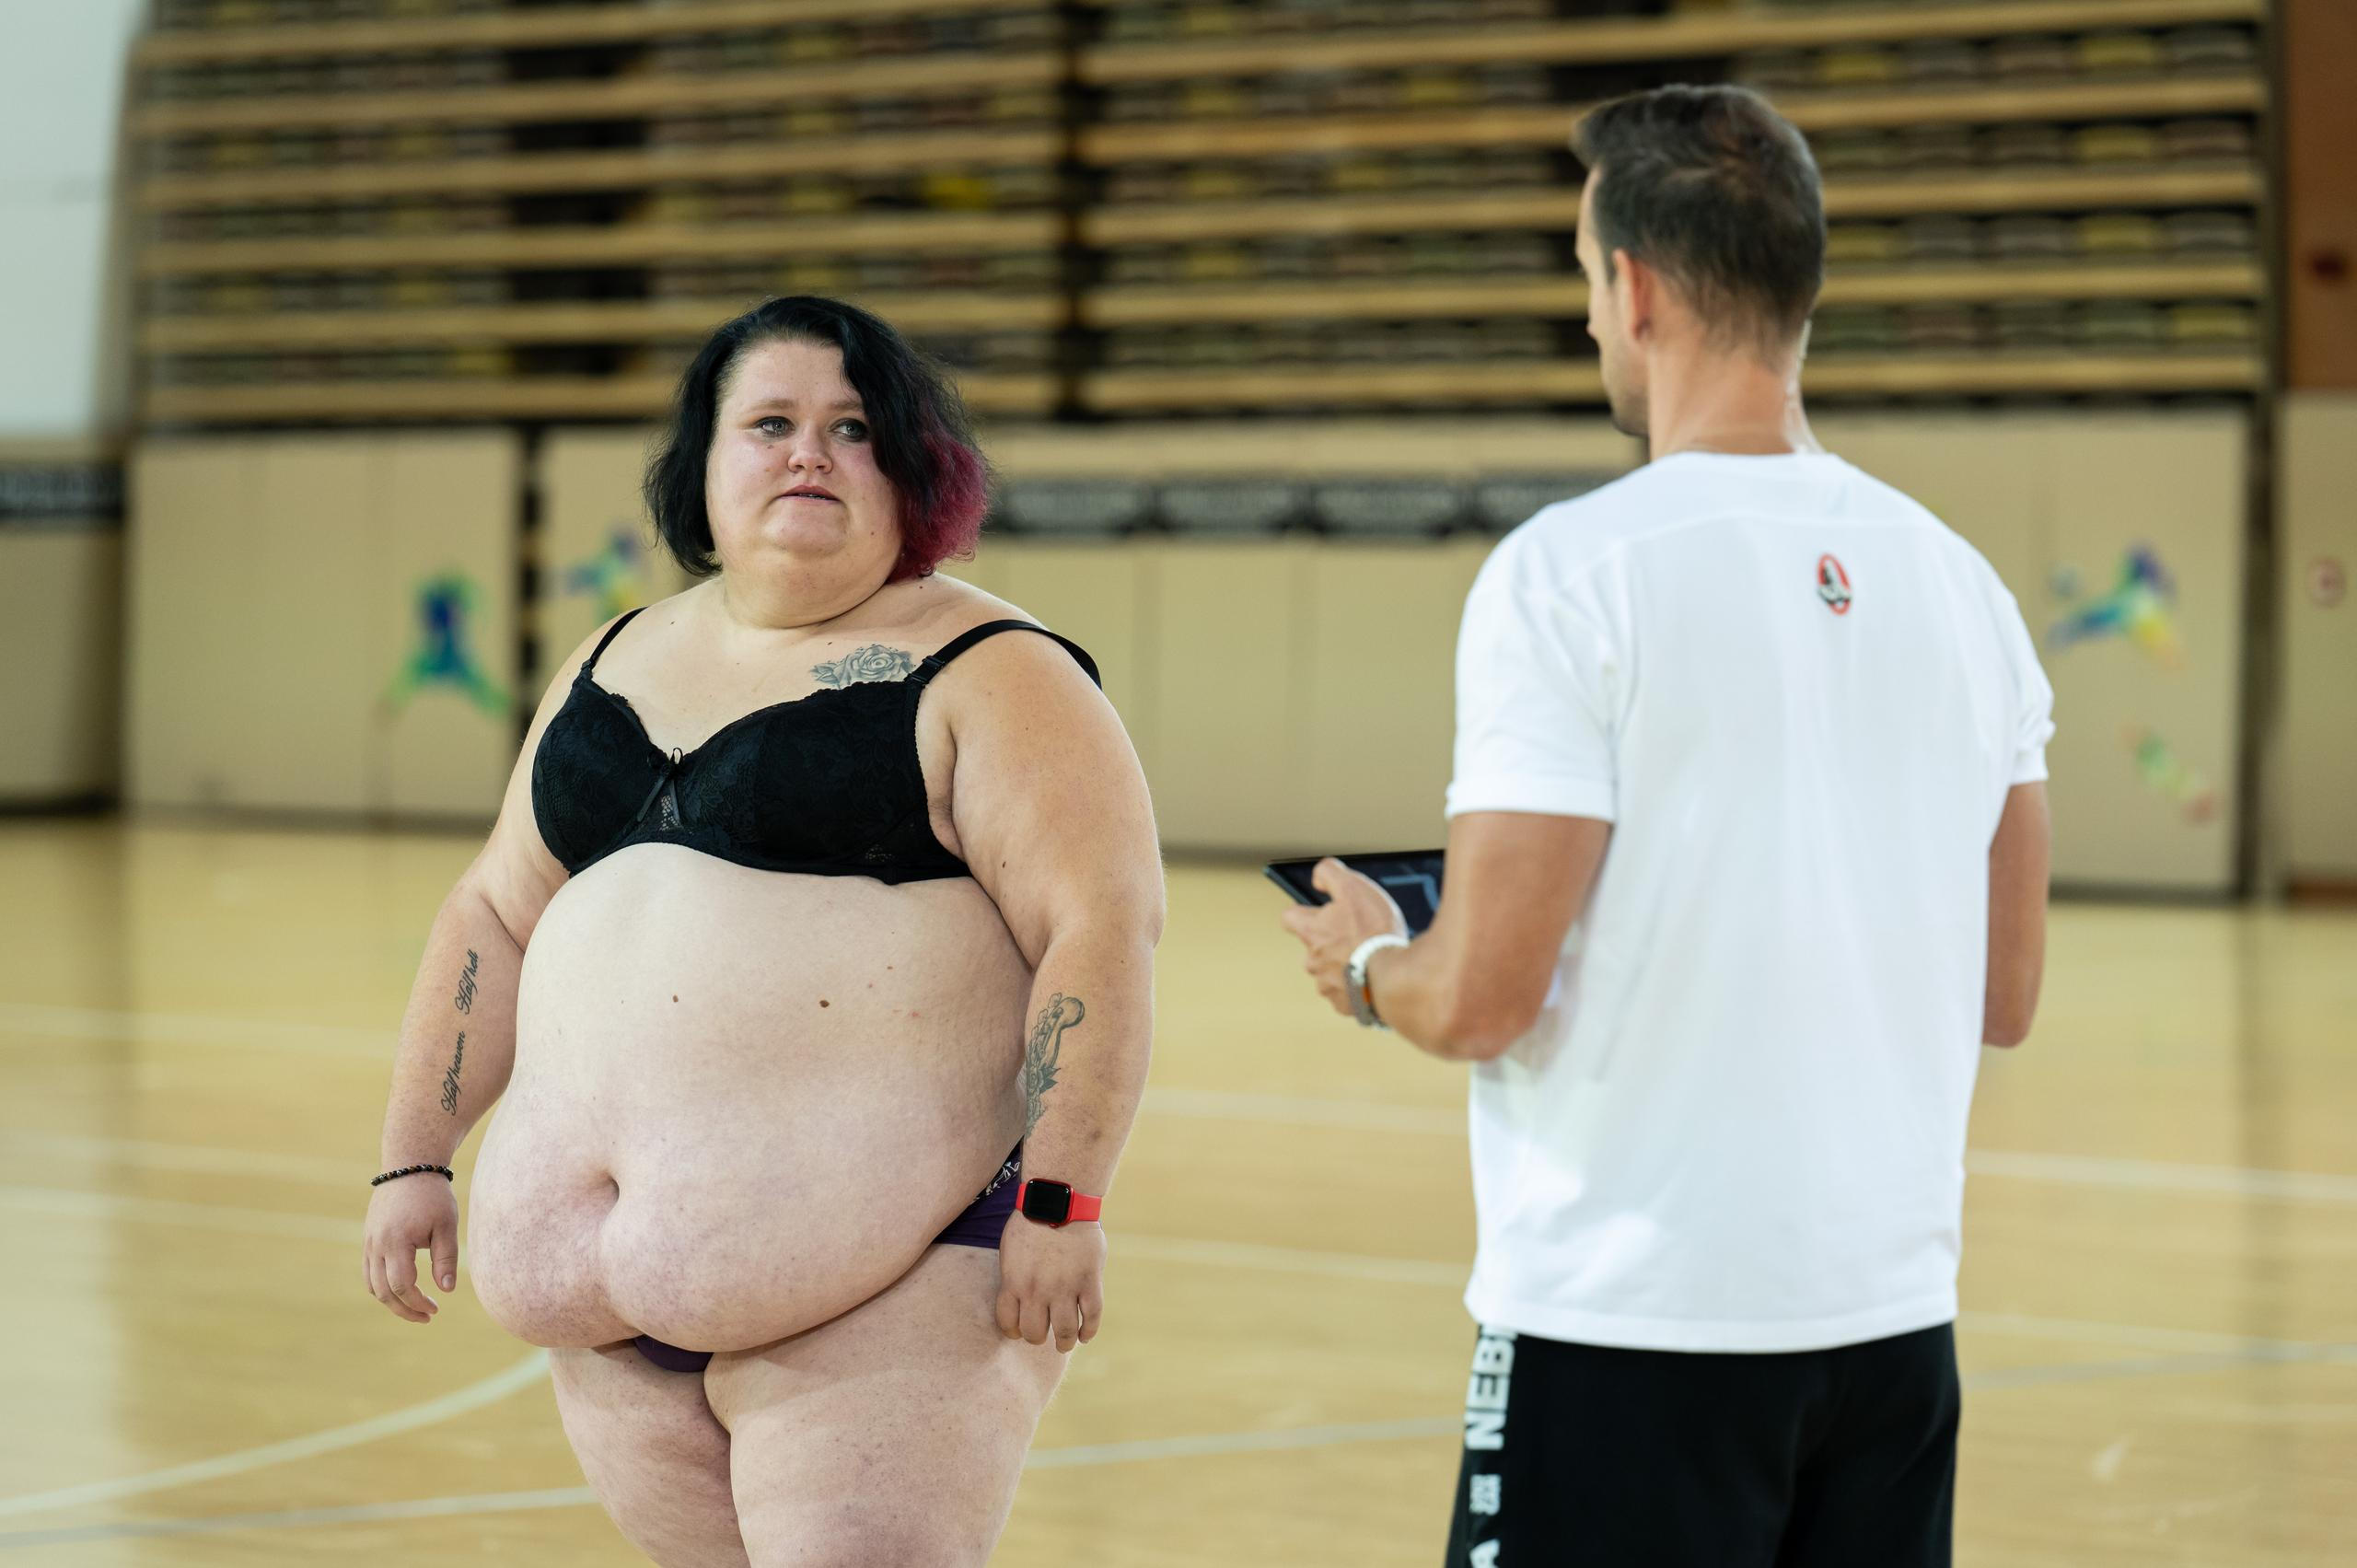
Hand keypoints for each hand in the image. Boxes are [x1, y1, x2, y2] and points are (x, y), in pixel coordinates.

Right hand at [362, 1172, 458, 1323]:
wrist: (409, 1167)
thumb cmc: (432, 1196)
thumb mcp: (446, 1225)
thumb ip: (446, 1258)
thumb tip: (446, 1290)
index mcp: (397, 1242)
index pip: (402, 1286)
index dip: (417, 1303)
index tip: (435, 1310)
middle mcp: (377, 1245)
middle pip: (383, 1292)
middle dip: (404, 1309)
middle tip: (427, 1316)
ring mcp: (369, 1243)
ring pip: (372, 1285)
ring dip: (392, 1301)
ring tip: (416, 1307)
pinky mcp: (368, 1240)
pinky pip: (369, 1272)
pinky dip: (382, 1287)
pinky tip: (403, 1290)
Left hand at [995, 1212, 1105, 1352]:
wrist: (1059, 1200)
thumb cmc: (1031, 1220)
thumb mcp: (1010, 1250)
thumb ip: (1013, 1276)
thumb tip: (1015, 1296)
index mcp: (1014, 1283)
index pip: (1008, 1323)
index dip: (1013, 1331)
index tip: (1019, 1330)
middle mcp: (1037, 1290)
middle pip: (1034, 1333)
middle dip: (1037, 1337)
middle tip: (1043, 1334)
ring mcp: (1065, 1287)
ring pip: (1064, 1330)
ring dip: (1065, 1342)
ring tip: (1066, 1343)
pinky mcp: (1089, 1281)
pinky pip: (1092, 1316)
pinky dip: (1089, 1331)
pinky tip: (1085, 1335)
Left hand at [1280, 859, 1408, 1016]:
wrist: (1393, 977)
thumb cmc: (1373, 931)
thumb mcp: (1352, 887)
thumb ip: (1329, 873)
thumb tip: (1318, 876)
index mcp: (1311, 931)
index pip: (1289, 918)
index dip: (1303, 912)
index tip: (1319, 913)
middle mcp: (1312, 961)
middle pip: (1314, 947)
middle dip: (1331, 942)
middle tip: (1357, 936)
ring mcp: (1327, 985)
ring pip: (1331, 972)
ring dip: (1345, 966)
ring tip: (1370, 958)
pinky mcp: (1344, 1005)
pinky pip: (1347, 994)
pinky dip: (1358, 987)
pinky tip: (1375, 978)